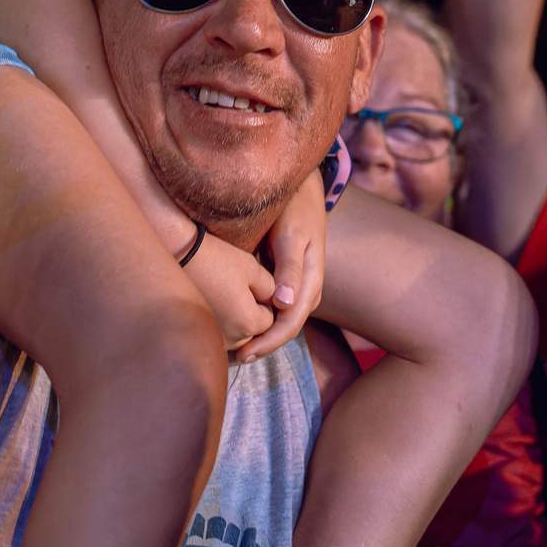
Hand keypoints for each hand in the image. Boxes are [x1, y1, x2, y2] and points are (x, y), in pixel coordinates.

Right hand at [186, 234, 277, 350]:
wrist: (175, 257)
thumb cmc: (215, 260)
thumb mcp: (251, 268)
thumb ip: (270, 288)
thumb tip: (273, 301)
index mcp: (248, 323)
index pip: (268, 320)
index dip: (263, 302)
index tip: (250, 285)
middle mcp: (230, 339)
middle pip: (250, 332)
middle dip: (249, 315)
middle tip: (236, 289)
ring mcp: (210, 340)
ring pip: (232, 337)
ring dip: (232, 322)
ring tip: (222, 295)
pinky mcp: (193, 337)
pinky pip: (214, 337)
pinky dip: (215, 325)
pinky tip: (209, 304)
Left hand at [237, 166, 327, 360]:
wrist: (301, 189)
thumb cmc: (294, 209)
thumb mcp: (291, 236)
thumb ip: (289, 269)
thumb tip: (284, 304)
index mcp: (311, 280)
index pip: (290, 323)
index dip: (268, 342)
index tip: (244, 354)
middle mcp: (308, 288)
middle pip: (287, 327)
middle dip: (264, 345)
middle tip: (235, 358)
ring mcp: (300, 285)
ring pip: (284, 320)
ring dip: (264, 336)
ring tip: (237, 348)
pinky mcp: (290, 279)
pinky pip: (279, 308)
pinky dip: (264, 319)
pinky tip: (244, 323)